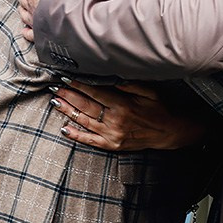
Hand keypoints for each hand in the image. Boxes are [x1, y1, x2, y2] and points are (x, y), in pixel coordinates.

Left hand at [51, 81, 209, 150]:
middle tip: (54, 87)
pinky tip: (64, 129)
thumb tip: (110, 77)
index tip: (66, 77)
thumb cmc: (158, 108)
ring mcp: (111, 135)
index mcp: (123, 105)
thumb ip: (129, 84)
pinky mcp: (111, 146)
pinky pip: (89, 141)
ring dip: (67, 111)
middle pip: (85, 106)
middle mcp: (115, 120)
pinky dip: (76, 135)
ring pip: (83, 121)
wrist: (168, 132)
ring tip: (54, 101)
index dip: (79, 85)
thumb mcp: (149, 91)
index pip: (95, 92)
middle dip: (68, 95)